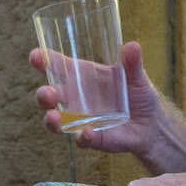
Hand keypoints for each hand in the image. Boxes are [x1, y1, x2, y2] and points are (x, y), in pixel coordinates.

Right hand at [31, 41, 172, 162]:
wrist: (151, 123)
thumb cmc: (138, 94)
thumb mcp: (136, 76)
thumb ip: (132, 63)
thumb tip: (132, 46)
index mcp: (81, 77)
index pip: (57, 67)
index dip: (43, 61)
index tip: (35, 55)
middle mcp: (74, 98)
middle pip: (50, 96)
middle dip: (43, 95)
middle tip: (47, 93)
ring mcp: (79, 119)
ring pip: (56, 121)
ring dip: (51, 120)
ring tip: (52, 117)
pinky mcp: (91, 137)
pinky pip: (81, 139)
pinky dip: (82, 137)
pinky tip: (88, 132)